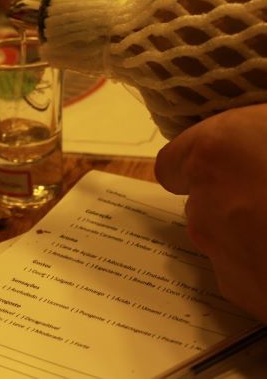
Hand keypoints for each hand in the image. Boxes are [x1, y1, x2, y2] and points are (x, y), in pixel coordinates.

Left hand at [155, 104, 266, 322]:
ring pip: (219, 235)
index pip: (172, 163)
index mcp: (215, 153)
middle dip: (227, 197)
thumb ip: (255, 136)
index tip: (218, 167)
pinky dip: (260, 265)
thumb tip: (250, 144)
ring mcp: (218, 251)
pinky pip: (240, 270)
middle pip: (199, 200)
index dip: (193, 165)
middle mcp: (204, 203)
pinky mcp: (239, 292)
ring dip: (244, 230)